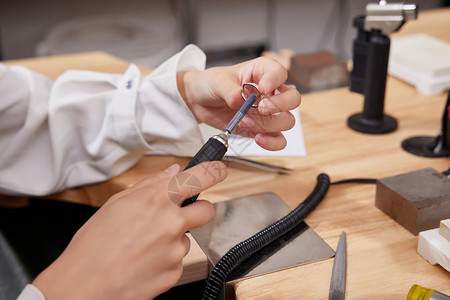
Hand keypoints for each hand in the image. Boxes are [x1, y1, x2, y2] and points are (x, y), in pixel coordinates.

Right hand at [32, 162, 226, 299]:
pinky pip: (178, 260)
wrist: (83, 287)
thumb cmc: (92, 246)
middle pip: (207, 210)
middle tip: (179, 215)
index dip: (214, 171)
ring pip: (187, 237)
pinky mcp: (175, 272)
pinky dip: (166, 259)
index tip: (218, 170)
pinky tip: (144, 261)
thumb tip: (171, 174)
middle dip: (198, 210)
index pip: (200, 177)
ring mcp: (175, 249)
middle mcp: (171, 222)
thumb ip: (149, 185)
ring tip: (144, 245)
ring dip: (173, 238)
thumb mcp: (116, 204)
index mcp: (156, 199)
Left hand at [177, 57, 300, 150]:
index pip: (280, 72)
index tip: (263, 88)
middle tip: (261, 108)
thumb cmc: (211, 84)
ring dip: (267, 125)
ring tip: (245, 121)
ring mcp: (268, 113)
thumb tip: (241, 100)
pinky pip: (278, 139)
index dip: (275, 80)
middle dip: (280, 106)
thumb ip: (230, 90)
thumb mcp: (218, 82)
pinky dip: (272, 142)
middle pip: (293, 99)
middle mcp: (270, 92)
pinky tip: (258, 138)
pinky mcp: (262, 129)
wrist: (199, 102)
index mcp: (261, 72)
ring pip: (286, 121)